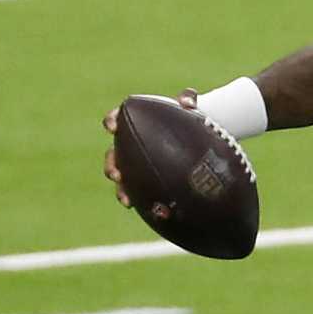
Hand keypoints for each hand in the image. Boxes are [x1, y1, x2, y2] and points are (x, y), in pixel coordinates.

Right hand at [102, 87, 196, 209]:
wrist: (201, 134)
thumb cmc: (191, 117)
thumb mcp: (191, 107)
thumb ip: (188, 100)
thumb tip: (187, 100)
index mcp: (135, 123)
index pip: (117, 120)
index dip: (111, 121)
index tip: (112, 126)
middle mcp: (131, 145)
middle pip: (113, 155)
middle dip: (111, 165)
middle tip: (116, 173)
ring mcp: (138, 165)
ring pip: (124, 179)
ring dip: (122, 190)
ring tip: (126, 200)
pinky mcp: (151, 180)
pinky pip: (145, 193)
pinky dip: (148, 203)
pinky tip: (160, 213)